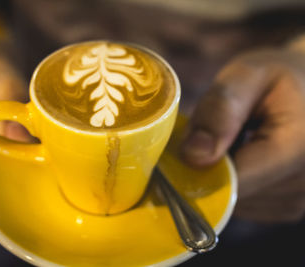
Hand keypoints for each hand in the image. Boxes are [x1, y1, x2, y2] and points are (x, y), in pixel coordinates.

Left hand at [181, 49, 304, 222]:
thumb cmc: (279, 75)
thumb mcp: (247, 75)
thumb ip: (220, 110)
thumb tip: (193, 157)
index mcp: (298, 148)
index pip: (232, 182)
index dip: (195, 173)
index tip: (173, 156)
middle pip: (231, 196)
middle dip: (206, 172)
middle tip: (203, 139)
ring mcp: (300, 200)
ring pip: (235, 205)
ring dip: (219, 178)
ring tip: (229, 144)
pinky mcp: (291, 206)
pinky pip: (246, 206)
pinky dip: (234, 184)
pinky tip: (242, 157)